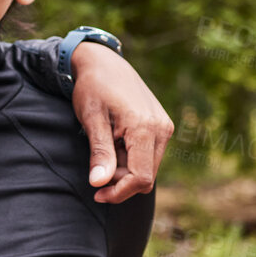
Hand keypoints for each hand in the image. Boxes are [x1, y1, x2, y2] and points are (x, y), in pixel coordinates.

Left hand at [68, 42, 173, 203]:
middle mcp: (162, 129)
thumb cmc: (93, 88)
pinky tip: (115, 143)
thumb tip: (99, 184)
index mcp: (145, 128)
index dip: (119, 192)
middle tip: (97, 167)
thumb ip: (99, 153)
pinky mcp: (161, 126)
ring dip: (125, 169)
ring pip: (148, 168)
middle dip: (121, 182)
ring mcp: (164, 127)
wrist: (104, 63)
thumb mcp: (91, 120)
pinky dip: (131, 159)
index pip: (140, 178)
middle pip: (146, 177)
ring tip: (106, 148)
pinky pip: (149, 156)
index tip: (97, 193)